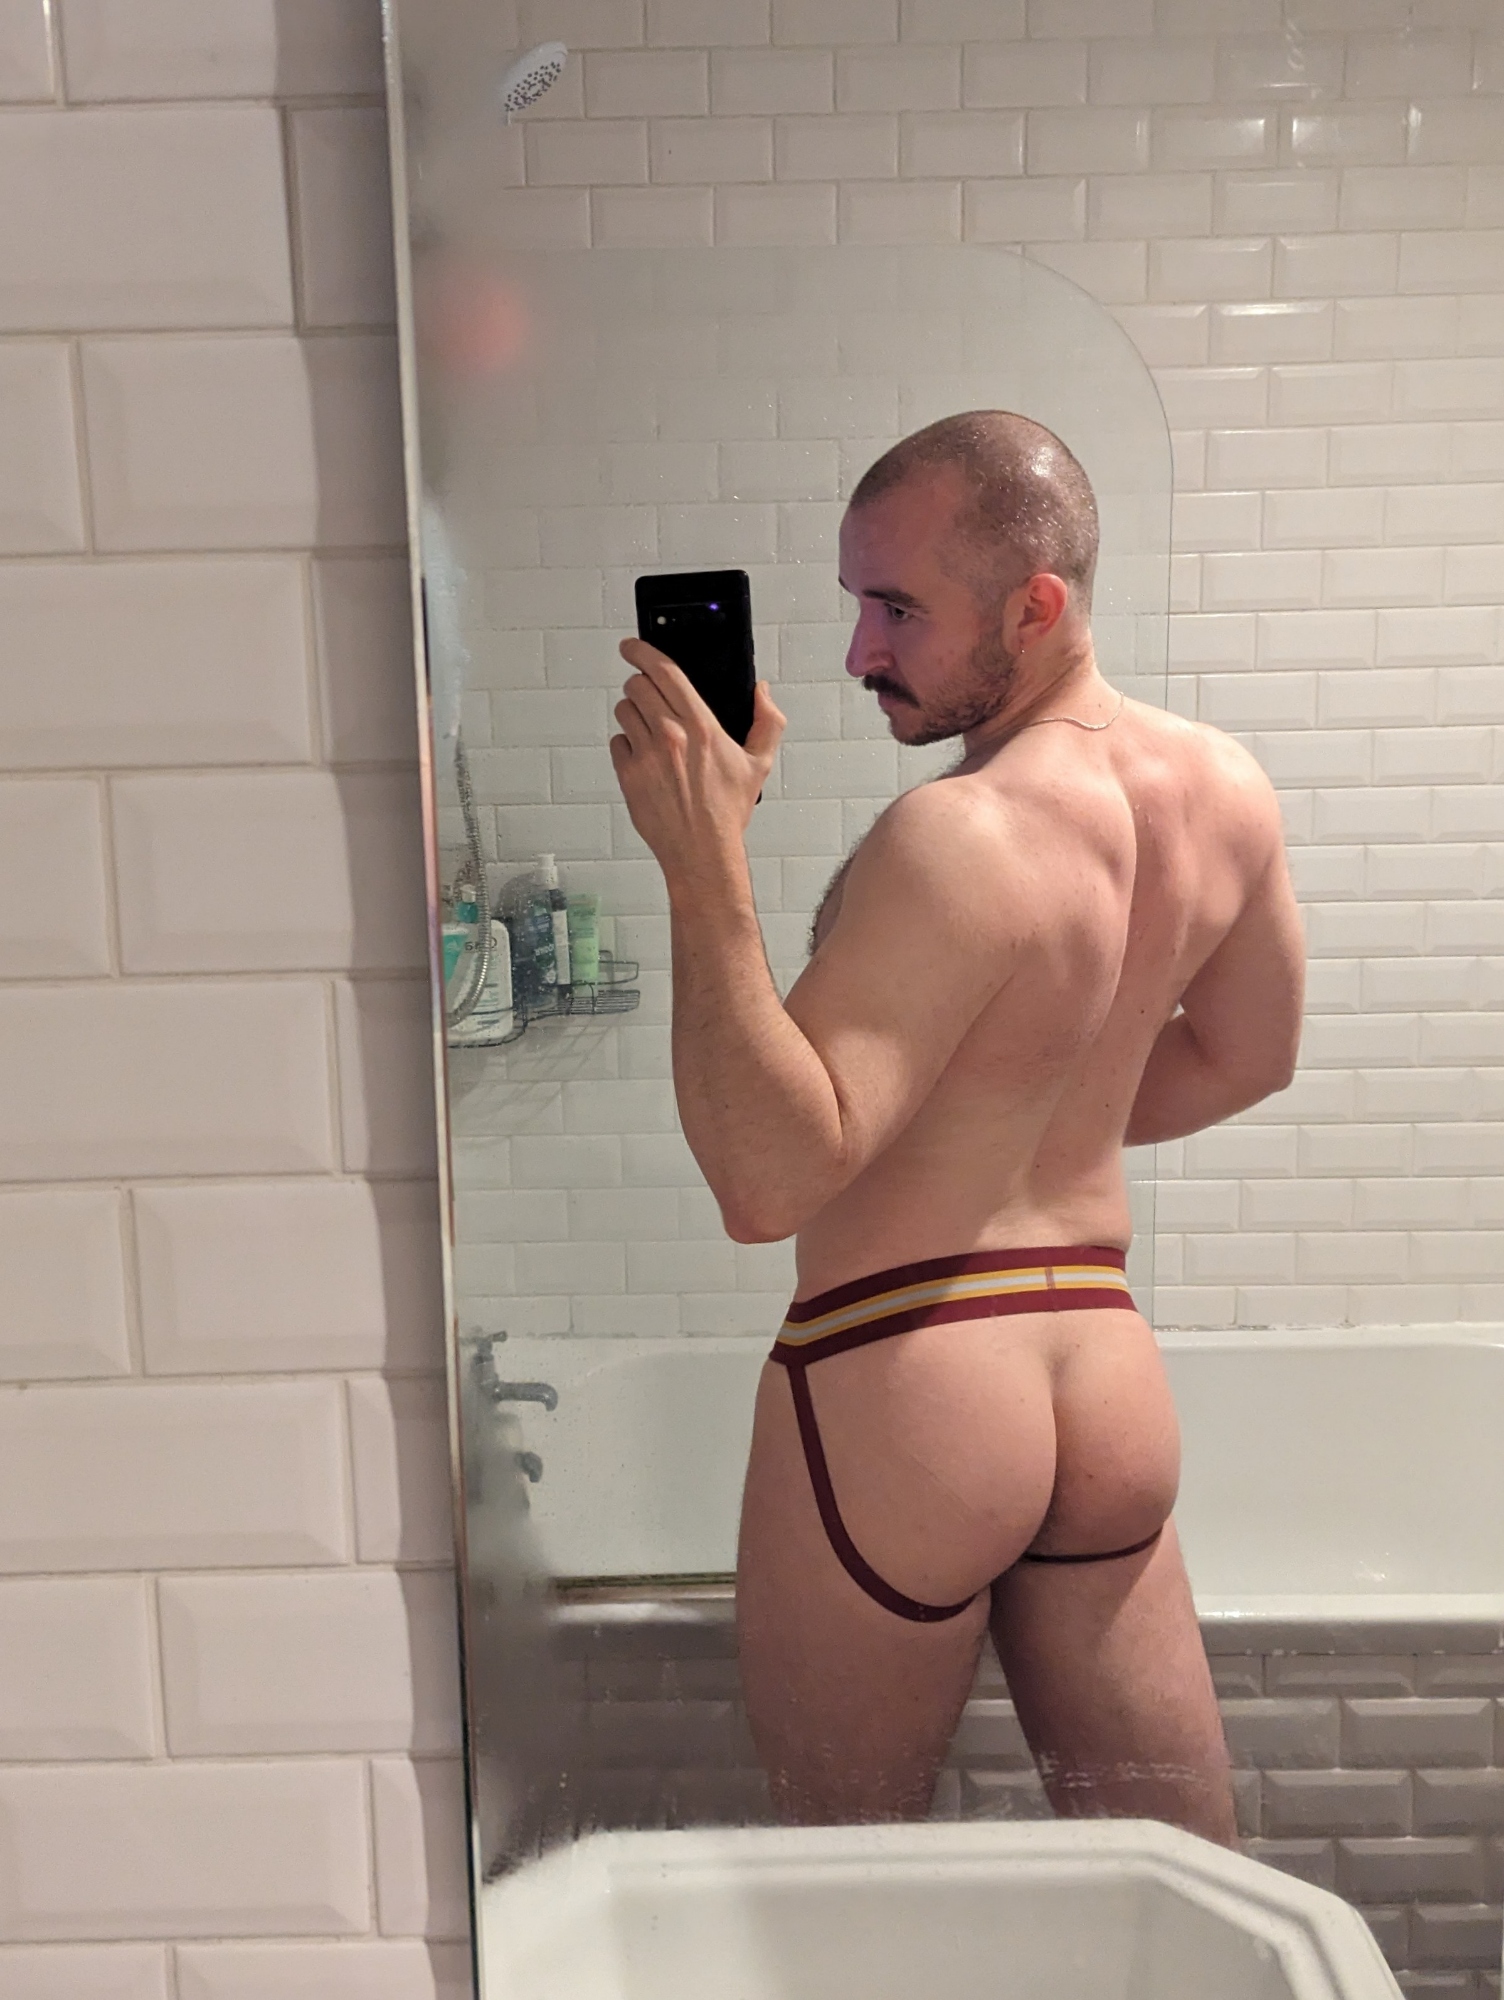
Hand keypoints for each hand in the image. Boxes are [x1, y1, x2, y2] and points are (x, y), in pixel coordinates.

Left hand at [610, 638, 783, 881]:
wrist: (701, 851)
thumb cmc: (727, 811)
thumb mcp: (759, 763)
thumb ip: (768, 721)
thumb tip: (762, 691)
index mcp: (702, 726)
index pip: (664, 671)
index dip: (642, 651)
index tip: (632, 645)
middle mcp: (670, 736)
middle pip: (637, 686)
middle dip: (640, 685)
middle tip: (648, 695)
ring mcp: (645, 755)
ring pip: (623, 711)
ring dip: (633, 713)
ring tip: (650, 731)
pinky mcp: (628, 775)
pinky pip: (616, 742)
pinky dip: (626, 745)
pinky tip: (645, 758)